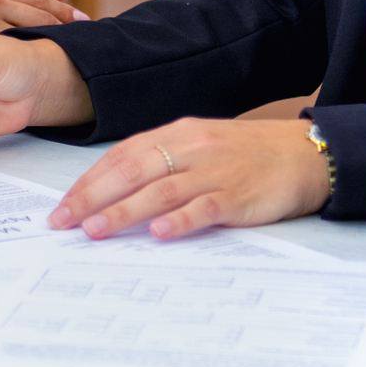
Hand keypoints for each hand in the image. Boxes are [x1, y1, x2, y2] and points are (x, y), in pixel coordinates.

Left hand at [46, 117, 330, 241]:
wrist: (302, 153)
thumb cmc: (245, 154)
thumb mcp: (199, 145)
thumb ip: (162, 161)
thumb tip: (113, 188)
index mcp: (177, 133)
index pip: (122, 155)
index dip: (89, 180)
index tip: (63, 204)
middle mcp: (191, 148)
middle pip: (132, 170)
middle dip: (92, 197)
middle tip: (64, 221)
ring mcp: (214, 171)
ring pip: (160, 190)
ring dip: (124, 211)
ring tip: (95, 230)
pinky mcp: (238, 196)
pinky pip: (204, 207)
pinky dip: (179, 220)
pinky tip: (158, 233)